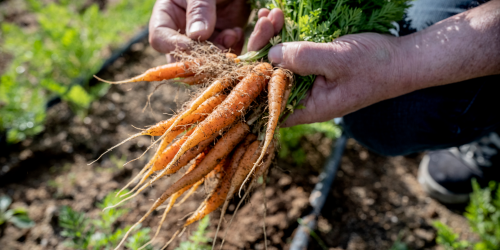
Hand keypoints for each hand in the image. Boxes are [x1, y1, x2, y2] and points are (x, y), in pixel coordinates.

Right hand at [149, 0, 250, 61]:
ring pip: (205, 61)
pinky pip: (224, 57)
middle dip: (200, 57)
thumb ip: (198, 10)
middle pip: (182, 57)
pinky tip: (237, 32)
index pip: (160, 39)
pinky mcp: (220, 42)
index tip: (190, 45)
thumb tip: (197, 36)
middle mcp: (181, 32)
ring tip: (231, 34)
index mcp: (166, 16)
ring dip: (220, 53)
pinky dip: (233, 48)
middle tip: (216, 51)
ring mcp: (201, 40)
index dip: (173, 46)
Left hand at [249, 3, 499, 126]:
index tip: (249, 53)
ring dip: (272, 37)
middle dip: (262, 48)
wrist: (403, 60)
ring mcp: (309, 81)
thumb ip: (303, 58)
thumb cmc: (375, 65)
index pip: (268, 100)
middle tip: (266, 22)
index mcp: (307, 107)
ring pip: (279, 62)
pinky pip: (292, 53)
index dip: (253, 79)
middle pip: (269, 77)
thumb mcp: (337, 60)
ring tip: (272, 14)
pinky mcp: (315, 67)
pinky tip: (278, 18)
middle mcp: (304, 97)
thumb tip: (270, 55)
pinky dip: (284, 36)